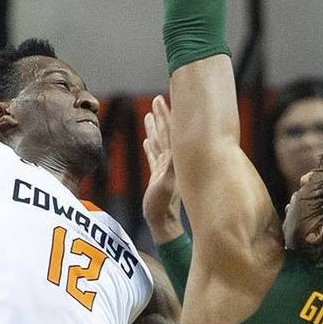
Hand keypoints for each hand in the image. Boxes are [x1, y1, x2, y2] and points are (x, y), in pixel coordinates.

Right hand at [143, 95, 182, 243]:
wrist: (162, 224)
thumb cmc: (162, 207)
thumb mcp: (166, 186)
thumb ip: (169, 169)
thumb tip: (173, 152)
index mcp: (174, 159)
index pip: (171, 131)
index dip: (167, 115)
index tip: (164, 99)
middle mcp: (171, 161)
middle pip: (166, 132)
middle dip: (161, 115)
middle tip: (157, 99)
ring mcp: (164, 168)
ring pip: (159, 142)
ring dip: (155, 128)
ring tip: (150, 113)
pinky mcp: (158, 176)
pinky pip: (153, 156)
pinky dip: (150, 147)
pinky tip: (147, 140)